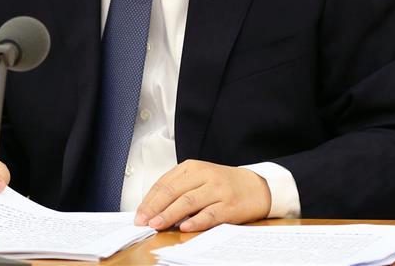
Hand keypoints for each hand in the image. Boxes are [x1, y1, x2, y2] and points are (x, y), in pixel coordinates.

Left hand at [134, 160, 270, 231]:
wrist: (255, 187)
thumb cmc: (222, 184)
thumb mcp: (199, 178)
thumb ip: (178, 189)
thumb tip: (153, 209)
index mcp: (193, 167)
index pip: (165, 183)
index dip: (149, 199)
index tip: (139, 214)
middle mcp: (204, 175)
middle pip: (174, 191)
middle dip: (155, 207)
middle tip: (143, 221)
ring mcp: (217, 190)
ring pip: (189, 201)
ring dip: (170, 214)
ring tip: (156, 224)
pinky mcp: (229, 205)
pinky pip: (210, 214)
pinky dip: (196, 220)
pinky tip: (185, 226)